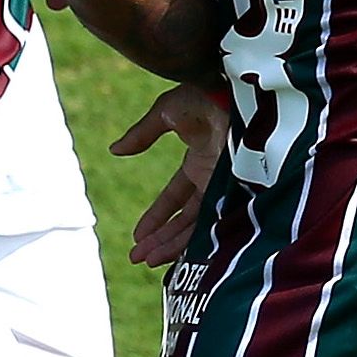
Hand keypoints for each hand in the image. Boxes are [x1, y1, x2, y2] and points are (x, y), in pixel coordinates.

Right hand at [111, 83, 228, 266]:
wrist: (241, 93)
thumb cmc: (207, 95)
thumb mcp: (167, 112)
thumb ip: (142, 133)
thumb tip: (115, 150)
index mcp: (200, 161)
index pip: (176, 197)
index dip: (157, 216)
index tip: (138, 235)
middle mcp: (213, 181)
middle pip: (185, 219)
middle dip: (161, 239)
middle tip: (138, 258)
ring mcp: (226, 190)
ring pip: (197, 227)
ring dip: (171, 245)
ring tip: (148, 262)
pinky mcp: (236, 195)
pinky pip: (214, 225)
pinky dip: (194, 241)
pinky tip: (178, 256)